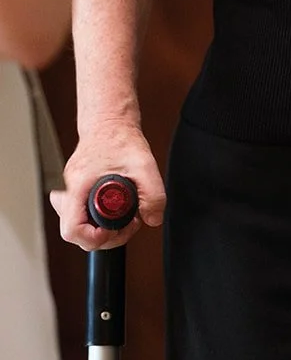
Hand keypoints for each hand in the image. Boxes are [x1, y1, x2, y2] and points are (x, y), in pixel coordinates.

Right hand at [50, 125, 165, 250]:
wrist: (109, 122)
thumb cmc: (120, 139)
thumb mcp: (145, 165)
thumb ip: (153, 195)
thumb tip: (153, 219)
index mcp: (78, 186)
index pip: (72, 230)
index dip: (94, 237)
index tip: (114, 228)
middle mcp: (67, 191)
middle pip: (75, 233)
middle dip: (105, 235)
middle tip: (128, 222)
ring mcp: (68, 192)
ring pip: (77, 226)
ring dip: (100, 228)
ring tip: (122, 216)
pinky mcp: (74, 191)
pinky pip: (80, 215)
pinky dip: (97, 219)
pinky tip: (112, 210)